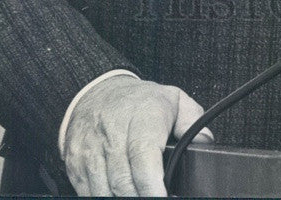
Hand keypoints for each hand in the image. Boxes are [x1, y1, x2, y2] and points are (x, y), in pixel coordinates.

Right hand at [63, 74, 212, 195]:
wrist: (97, 91)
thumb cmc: (141, 102)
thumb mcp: (173, 101)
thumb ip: (192, 122)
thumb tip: (206, 144)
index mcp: (141, 115)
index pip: (144, 157)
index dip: (153, 186)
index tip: (162, 198)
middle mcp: (112, 132)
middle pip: (123, 182)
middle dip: (140, 199)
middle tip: (156, 199)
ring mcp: (90, 149)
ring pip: (103, 191)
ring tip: (139, 196)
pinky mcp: (75, 163)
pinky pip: (87, 193)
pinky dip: (104, 197)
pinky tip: (119, 195)